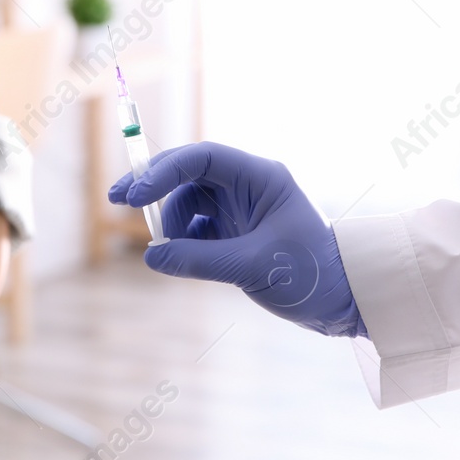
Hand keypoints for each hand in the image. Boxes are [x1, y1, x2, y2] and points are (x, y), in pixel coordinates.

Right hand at [108, 141, 361, 337]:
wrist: (344, 301)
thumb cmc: (312, 275)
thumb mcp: (252, 267)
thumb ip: (199, 259)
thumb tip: (152, 255)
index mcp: (260, 177)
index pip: (201, 158)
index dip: (162, 170)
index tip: (133, 195)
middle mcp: (247, 185)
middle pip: (187, 173)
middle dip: (153, 186)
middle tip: (116, 200)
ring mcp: (240, 208)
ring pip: (187, 202)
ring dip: (171, 223)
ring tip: (171, 252)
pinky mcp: (235, 233)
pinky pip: (196, 228)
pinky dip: (183, 241)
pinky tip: (183, 260)